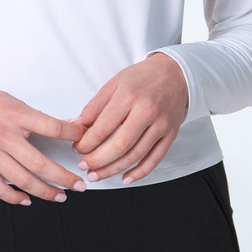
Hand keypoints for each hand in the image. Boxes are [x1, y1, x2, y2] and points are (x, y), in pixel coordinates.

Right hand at [0, 85, 89, 205]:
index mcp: (17, 115)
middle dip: (64, 178)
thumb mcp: (14, 103)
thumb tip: (69, 128)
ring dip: (45, 192)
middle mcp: (4, 135)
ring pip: (23, 180)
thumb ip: (38, 118)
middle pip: (40, 163)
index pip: (53, 128)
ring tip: (60, 196)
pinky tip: (27, 200)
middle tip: (80, 185)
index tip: (85, 143)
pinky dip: (14, 197)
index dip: (73, 137)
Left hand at [72, 53, 188, 184]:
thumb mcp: (114, 83)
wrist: (175, 73)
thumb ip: (94, 106)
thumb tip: (76, 125)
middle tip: (84, 166)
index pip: (103, 127)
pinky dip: (140, 172)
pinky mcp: (171, 134)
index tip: (77, 149)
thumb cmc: (142, 78)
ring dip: (113, 169)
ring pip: (135, 155)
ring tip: (97, 175)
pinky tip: (125, 178)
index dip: (87, 143)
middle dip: (98, 160)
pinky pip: (155, 159)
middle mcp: (147, 111)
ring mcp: (161, 125)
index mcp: (129, 96)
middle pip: (120, 145)